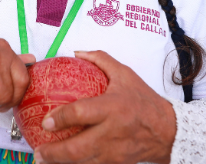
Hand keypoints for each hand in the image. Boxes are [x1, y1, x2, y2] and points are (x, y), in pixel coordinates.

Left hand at [34, 51, 175, 163]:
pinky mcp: (116, 163)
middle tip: (38, 150)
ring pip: (83, 162)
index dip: (61, 119)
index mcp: (113, 107)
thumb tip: (77, 52)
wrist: (168, 131)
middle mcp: (112, 132)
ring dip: (61, 163)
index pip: (82, 113)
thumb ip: (101, 60)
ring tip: (42, 159)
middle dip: (55, 152)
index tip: (45, 121)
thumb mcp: (125, 74)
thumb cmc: (144, 101)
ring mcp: (114, 151)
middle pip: (78, 147)